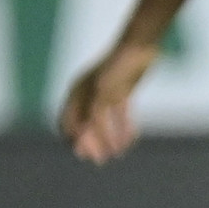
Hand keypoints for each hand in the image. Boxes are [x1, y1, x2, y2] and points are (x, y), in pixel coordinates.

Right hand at [58, 42, 158, 163]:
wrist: (140, 46)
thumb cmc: (118, 67)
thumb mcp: (102, 94)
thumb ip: (91, 118)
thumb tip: (79, 141)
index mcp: (77, 91)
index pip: (68, 121)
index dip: (74, 140)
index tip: (85, 155)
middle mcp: (88, 93)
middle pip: (85, 124)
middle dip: (92, 143)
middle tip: (100, 161)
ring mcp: (105, 92)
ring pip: (104, 121)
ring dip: (109, 138)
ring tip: (118, 153)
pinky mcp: (122, 91)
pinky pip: (119, 114)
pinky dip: (123, 127)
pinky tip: (130, 140)